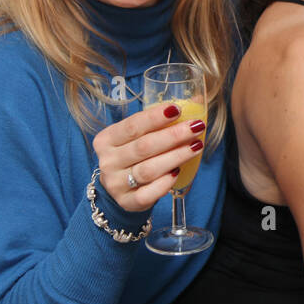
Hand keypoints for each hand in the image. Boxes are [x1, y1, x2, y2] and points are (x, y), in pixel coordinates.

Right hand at [91, 102, 206, 211]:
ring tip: (196, 146)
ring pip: (148, 170)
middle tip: (196, 127)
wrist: (119, 189)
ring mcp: (116, 184)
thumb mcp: (138, 137)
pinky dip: (165, 183)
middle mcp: (108, 161)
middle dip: (173, 135)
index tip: (176, 109)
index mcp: (106, 140)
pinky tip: (178, 172)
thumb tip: (196, 101)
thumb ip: (160, 121)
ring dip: (176, 156)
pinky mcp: (127, 202)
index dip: (154, 117)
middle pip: (143, 147)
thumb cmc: (133, 156)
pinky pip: (148, 194)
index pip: (132, 126)